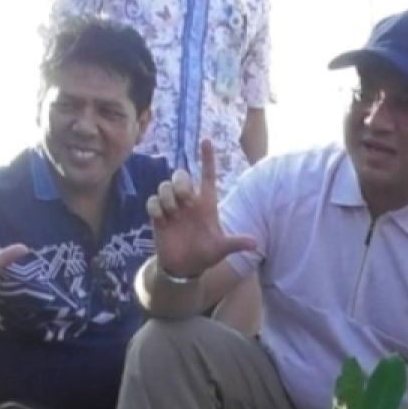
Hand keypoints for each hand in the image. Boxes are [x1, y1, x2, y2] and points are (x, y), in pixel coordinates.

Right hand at [146, 139, 255, 277]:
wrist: (184, 267)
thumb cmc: (205, 254)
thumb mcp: (221, 249)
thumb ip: (235, 243)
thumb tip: (255, 243)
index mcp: (206, 204)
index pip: (207, 175)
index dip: (207, 158)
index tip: (206, 140)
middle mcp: (189, 202)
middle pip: (181, 176)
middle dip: (181, 183)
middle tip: (185, 201)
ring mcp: (172, 208)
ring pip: (165, 185)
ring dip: (167, 196)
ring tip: (173, 213)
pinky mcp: (158, 216)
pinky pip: (152, 201)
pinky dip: (156, 207)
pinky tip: (161, 220)